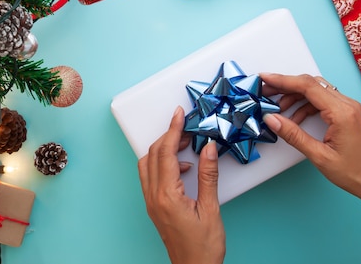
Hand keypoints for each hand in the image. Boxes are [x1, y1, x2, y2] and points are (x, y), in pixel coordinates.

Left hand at [138, 106, 224, 263]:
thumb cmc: (203, 247)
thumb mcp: (211, 209)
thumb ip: (208, 176)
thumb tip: (208, 148)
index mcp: (167, 196)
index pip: (166, 153)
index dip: (173, 130)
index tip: (179, 114)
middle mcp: (154, 197)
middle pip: (153, 155)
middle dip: (168, 136)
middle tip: (186, 126)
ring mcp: (151, 203)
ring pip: (148, 164)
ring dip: (163, 150)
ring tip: (185, 144)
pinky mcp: (154, 207)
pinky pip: (152, 177)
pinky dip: (164, 164)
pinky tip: (184, 168)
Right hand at [260, 73, 360, 262]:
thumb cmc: (354, 173)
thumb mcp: (319, 156)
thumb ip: (293, 135)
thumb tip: (271, 119)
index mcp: (341, 112)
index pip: (307, 86)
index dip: (283, 80)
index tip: (264, 78)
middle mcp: (347, 104)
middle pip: (311, 84)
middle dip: (285, 85)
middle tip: (265, 92)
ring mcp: (349, 107)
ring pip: (316, 90)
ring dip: (294, 95)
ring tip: (277, 107)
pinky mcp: (348, 113)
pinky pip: (323, 101)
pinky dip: (305, 104)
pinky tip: (294, 118)